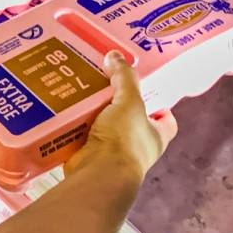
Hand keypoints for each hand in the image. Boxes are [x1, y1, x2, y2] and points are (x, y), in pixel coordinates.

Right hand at [65, 51, 177, 180]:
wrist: (97, 175)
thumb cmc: (123, 142)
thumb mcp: (129, 101)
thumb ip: (124, 78)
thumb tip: (116, 57)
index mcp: (156, 135)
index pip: (166, 119)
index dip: (160, 105)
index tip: (147, 89)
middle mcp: (137, 147)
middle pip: (131, 121)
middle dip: (118, 104)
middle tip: (105, 83)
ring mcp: (112, 155)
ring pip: (104, 127)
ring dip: (94, 114)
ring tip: (82, 91)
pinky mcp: (90, 158)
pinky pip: (82, 136)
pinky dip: (75, 126)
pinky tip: (66, 110)